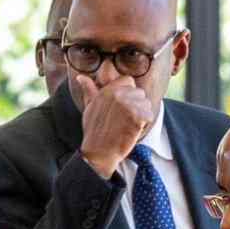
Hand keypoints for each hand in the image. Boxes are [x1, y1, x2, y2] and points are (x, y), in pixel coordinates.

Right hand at [72, 64, 154, 178]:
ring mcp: (128, 105)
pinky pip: (149, 116)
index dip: (128, 93)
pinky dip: (144, 124)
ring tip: (128, 125)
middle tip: (124, 119)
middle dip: (136, 104)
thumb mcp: (89, 107)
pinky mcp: (137, 117)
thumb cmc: (94, 131)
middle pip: (140, 92)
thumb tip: (80, 76)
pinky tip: (132, 130)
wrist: (99, 152)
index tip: (121, 106)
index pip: (129, 81)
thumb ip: (88, 90)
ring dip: (141, 115)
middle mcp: (118, 95)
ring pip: (146, 104)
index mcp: (108, 90)